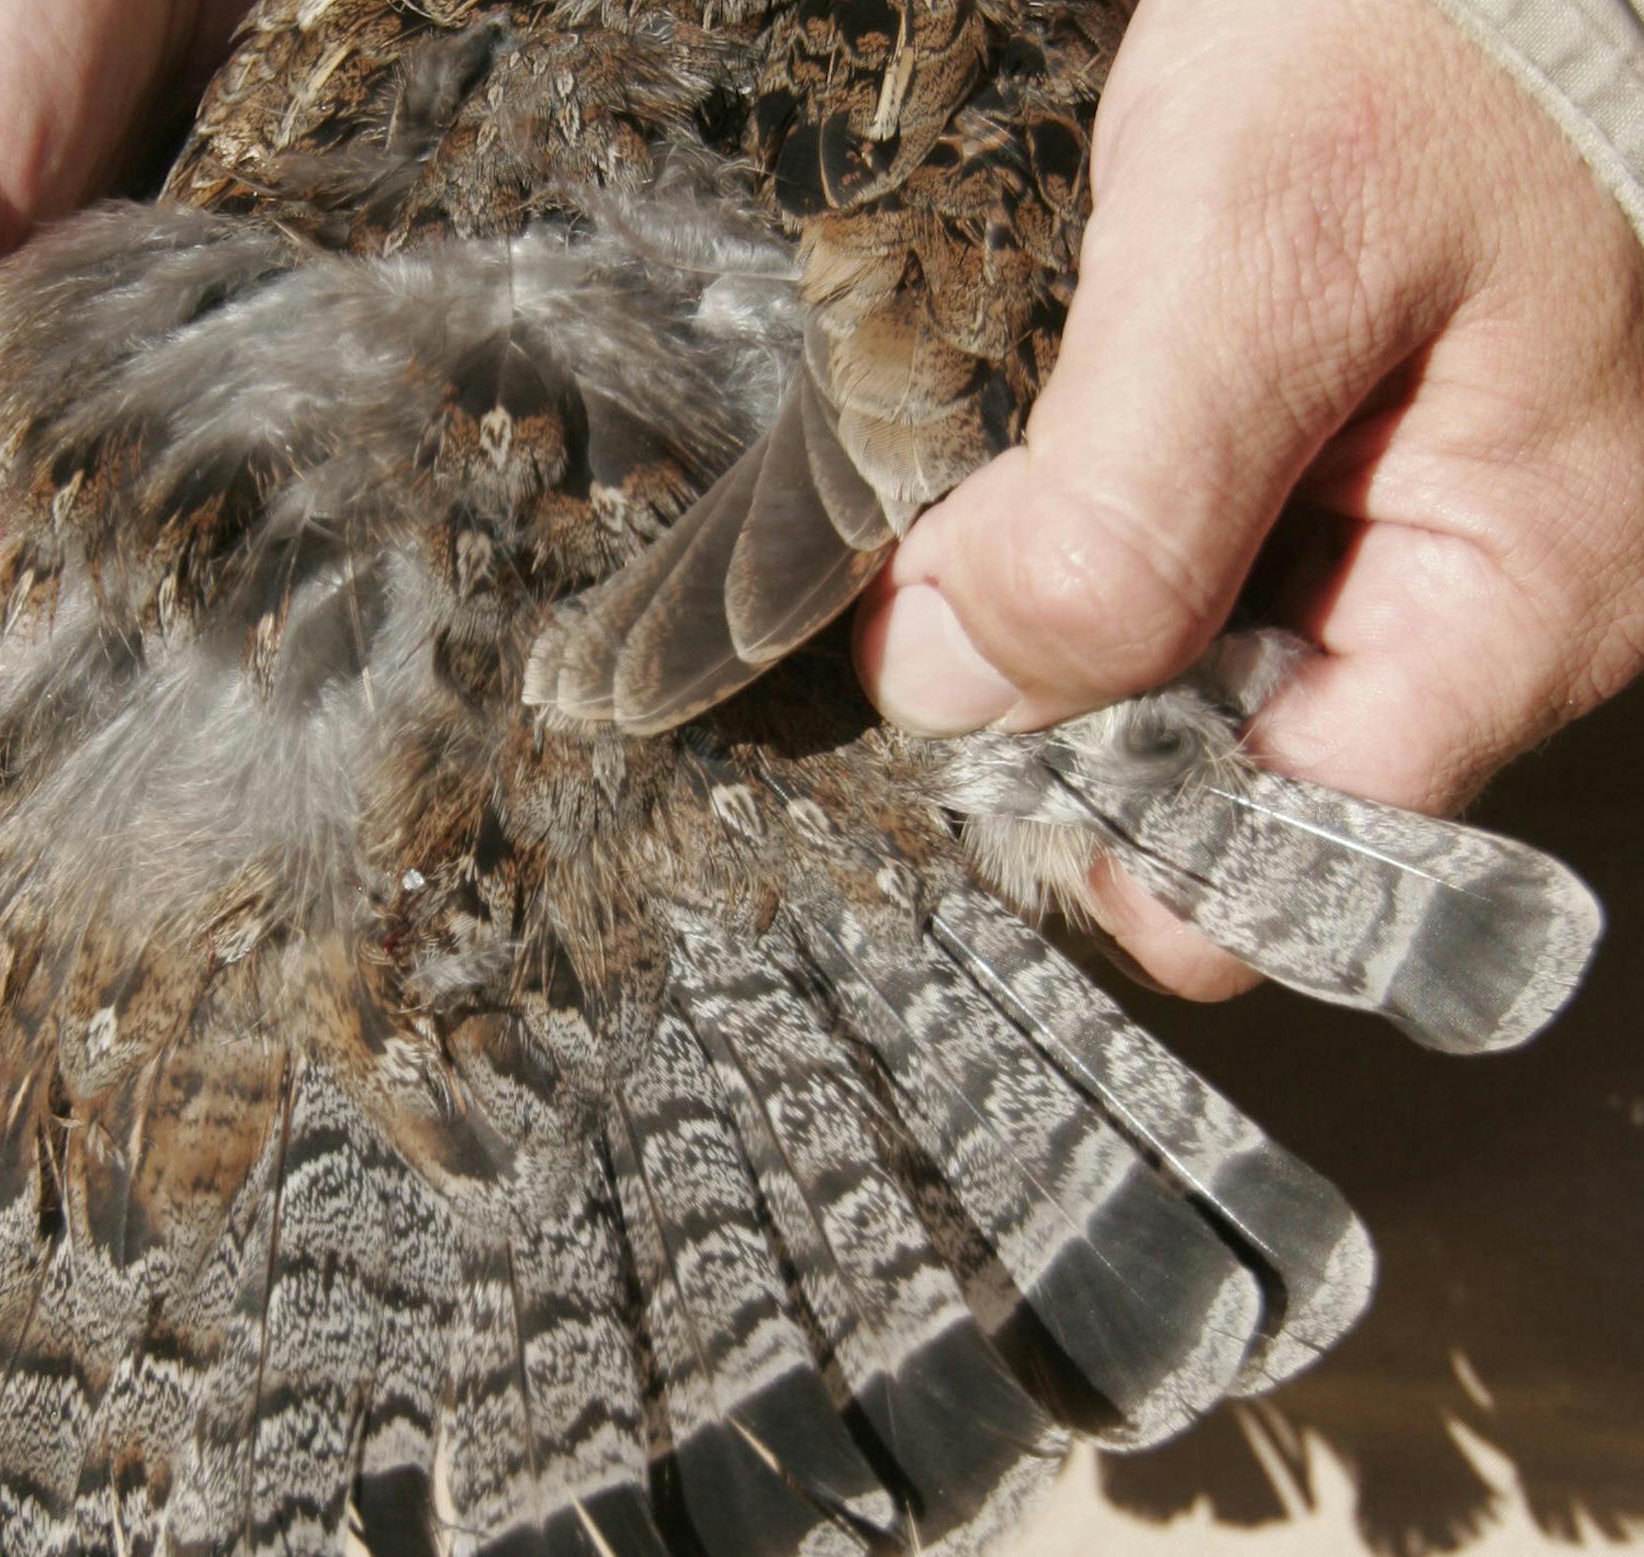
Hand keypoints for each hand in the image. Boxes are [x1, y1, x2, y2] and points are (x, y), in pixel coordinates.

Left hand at [853, 0, 1643, 997]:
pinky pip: (1171, 570)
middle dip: (1057, 711)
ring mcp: (1393, 541)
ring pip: (1175, 674)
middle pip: (1216, 775)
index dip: (1110, 837)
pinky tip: (1019, 461)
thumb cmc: (1433, 32)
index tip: (958, 745)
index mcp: (1522, 597)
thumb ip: (1125, 508)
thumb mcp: (1262, 250)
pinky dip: (1070, 535)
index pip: (1295, 858)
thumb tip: (955, 692)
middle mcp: (1468, 604)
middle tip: (932, 589)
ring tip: (974, 501)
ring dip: (1049, 616)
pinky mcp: (1318, 475)